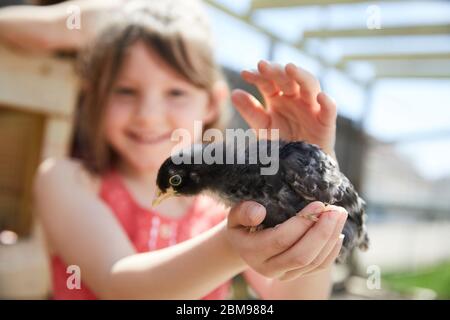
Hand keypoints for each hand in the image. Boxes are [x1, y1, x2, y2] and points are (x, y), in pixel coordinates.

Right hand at [226, 201, 346, 280]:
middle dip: (322, 232)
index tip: (318, 204)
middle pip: (301, 256)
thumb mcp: (236, 215)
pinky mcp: (296, 275)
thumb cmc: (242, 223)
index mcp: (252, 251)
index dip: (302, 223)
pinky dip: (332, 250)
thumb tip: (259, 212)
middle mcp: (268, 268)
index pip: (281, 240)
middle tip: (335, 211)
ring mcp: (284, 274)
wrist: (244, 244)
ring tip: (340, 216)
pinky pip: (319, 267)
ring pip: (313, 263)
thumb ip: (243, 211)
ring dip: (331, 239)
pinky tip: (337, 233)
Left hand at [232, 61, 336, 155]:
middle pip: (288, 78)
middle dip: (276, 70)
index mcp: (278, 97)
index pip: (268, 81)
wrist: (299, 165)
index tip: (245, 74)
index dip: (258, 76)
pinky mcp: (325, 121)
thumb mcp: (262, 127)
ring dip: (301, 75)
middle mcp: (295, 97)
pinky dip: (327, 102)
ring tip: (290, 68)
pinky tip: (321, 97)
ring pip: (310, 85)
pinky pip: (329, 110)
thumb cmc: (281, 142)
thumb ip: (250, 111)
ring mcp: (312, 106)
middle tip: (263, 65)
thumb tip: (234, 93)